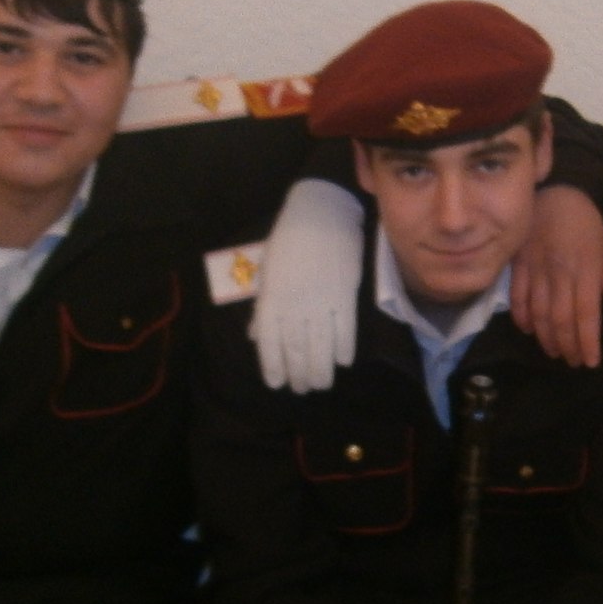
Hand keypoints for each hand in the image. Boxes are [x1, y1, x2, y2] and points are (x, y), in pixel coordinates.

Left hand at [250, 178, 363, 392]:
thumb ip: (264, 308)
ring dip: (321, 369)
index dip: (273, 367)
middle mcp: (295, 305)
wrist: (319, 215)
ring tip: (321, 384)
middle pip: (297, 349)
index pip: (270, 342)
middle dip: (299, 373)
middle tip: (303, 388)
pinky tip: (343, 362)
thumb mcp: (267, 273)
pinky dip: (345, 348)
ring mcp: (321, 301)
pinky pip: (346, 329)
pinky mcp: (345, 294)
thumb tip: (256, 337)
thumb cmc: (288, 242)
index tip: (277, 384)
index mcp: (272, 299)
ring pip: (321, 345)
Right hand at [511, 188, 602, 368]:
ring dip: (546, 338)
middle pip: (562, 319)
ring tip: (555, 352)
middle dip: (568, 346)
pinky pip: (517, 297)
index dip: (588, 342)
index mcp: (586, 269)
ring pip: (539, 313)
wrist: (553, 190)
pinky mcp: (517, 264)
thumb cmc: (585, 222)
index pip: (587, 314)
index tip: (591, 362)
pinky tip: (530, 330)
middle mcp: (561, 273)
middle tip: (574, 362)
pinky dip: (522, 318)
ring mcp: (536, 269)